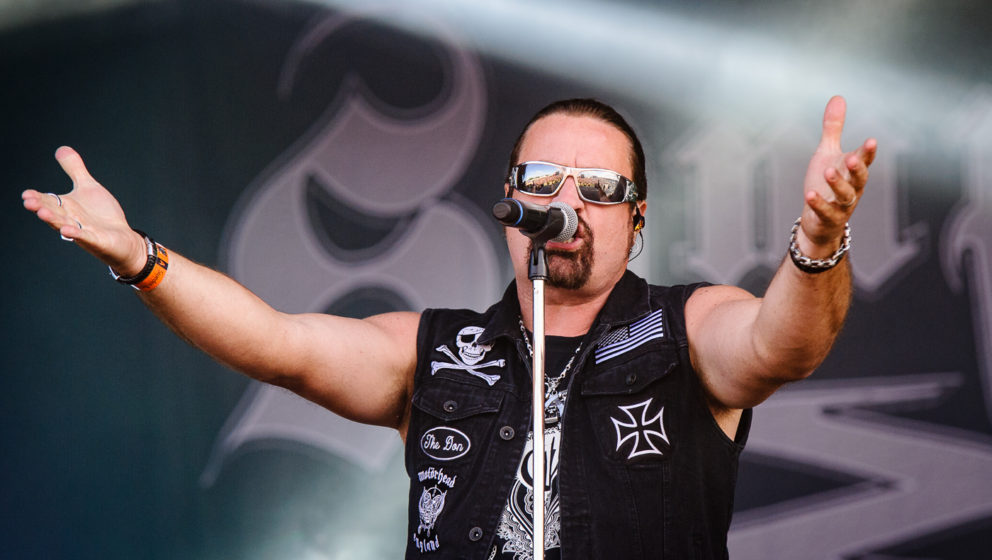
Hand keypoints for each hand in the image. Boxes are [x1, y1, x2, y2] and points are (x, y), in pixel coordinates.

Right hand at [22, 146, 147, 275]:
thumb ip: (75, 170)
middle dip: (42, 207)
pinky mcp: (96, 240)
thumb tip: (61, 148)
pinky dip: (77, 234)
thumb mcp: (88, 187)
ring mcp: (83, 231)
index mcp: (66, 206)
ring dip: (54, 220)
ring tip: (43, 213)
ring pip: (65, 225)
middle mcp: (71, 219)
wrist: (122, 237)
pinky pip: (85, 237)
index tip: (26, 194)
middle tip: (29, 202)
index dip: (38, 198)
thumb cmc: (102, 214)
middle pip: (54, 213)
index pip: (48, 201)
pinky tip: (68, 231)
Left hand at [800, 96, 876, 252]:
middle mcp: (852, 187)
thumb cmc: (826, 183)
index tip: (871, 141)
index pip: (864, 159)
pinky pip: (825, 211)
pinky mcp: (828, 217)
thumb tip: (838, 97)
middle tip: (854, 158)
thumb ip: (833, 128)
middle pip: (859, 178)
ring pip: (845, 195)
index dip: (868, 152)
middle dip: (858, 168)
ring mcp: (841, 204)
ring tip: (827, 172)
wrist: (819, 219)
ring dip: (838, 184)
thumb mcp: (827, 153)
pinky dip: (819, 203)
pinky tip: (809, 194)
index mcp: (852, 170)